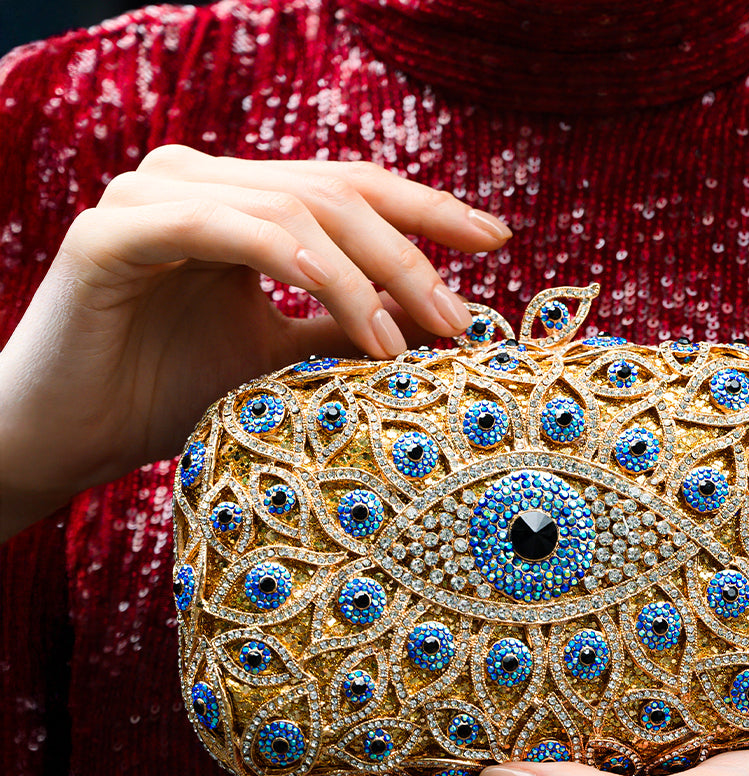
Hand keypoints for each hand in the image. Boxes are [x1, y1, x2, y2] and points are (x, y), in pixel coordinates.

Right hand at [0, 145, 511, 536]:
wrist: (69, 438)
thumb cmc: (171, 398)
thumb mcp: (284, 359)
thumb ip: (349, 326)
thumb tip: (439, 318)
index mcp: (241, 203)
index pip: (352, 188)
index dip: (428, 209)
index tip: (497, 240)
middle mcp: (200, 182)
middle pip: (337, 192)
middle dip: (414, 253)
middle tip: (464, 317)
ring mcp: (157, 196)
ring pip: (297, 208)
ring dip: (371, 273)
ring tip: (416, 340)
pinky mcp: (119, 230)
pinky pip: (235, 229)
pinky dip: (306, 270)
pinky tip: (361, 322)